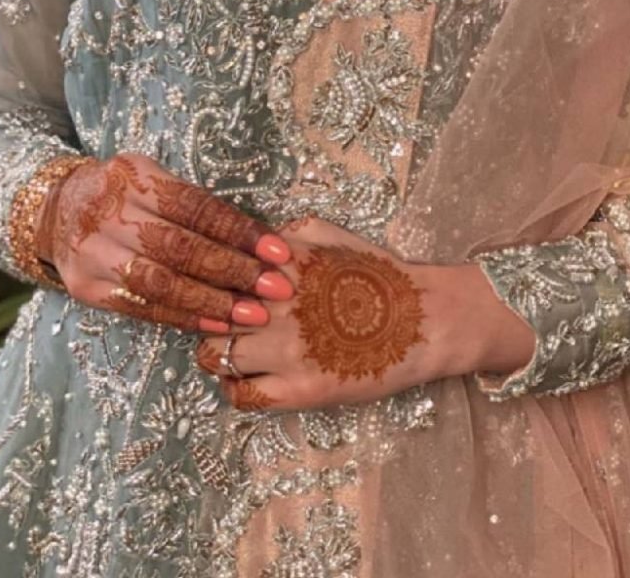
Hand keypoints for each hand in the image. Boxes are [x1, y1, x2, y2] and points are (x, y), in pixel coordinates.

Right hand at [34, 152, 295, 333]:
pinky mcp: (88, 287)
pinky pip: (142, 307)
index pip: (196, 207)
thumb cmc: (123, 193)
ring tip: (251, 315)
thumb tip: (255, 235)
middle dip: (234, 270)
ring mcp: (96, 253)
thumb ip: (190, 202)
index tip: (279, 251)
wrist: (55, 209)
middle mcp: (112, 213)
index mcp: (136, 177)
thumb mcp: (150, 177)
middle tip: (275, 288)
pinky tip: (215, 326)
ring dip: (212, 302)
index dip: (240, 230)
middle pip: (180, 247)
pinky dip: (183, 317)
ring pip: (161, 282)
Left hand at [195, 215, 535, 410]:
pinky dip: (235, 387)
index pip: (215, 268)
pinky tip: (248, 378)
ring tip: (233, 351)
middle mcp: (276, 304)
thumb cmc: (380, 275)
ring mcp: (286, 350)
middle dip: (207, 314)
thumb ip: (287, 234)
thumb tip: (251, 242)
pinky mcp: (299, 390)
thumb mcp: (332, 235)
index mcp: (282, 262)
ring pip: (213, 355)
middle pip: (206, 311)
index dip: (205, 277)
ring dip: (217, 352)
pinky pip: (241, 394)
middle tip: (220, 320)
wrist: (424, 320)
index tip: (209, 284)